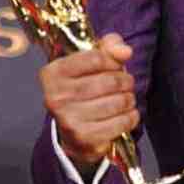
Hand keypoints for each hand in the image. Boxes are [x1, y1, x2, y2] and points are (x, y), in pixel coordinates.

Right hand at [39, 33, 138, 170]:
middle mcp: (55, 97)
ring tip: (125, 99)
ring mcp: (68, 119)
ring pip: (118, 102)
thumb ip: (109, 46)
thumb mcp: (92, 61)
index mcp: (53, 73)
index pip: (96, 58)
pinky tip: (125, 114)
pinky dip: (130, 117)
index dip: (113, 61)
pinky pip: (121, 122)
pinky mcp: (84, 137)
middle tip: (125, 84)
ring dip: (129, 99)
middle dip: (125, 81)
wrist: (74, 131)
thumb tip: (125, 51)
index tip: (115, 66)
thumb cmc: (85, 89)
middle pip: (110, 81)